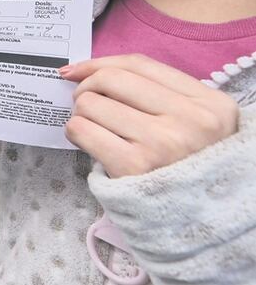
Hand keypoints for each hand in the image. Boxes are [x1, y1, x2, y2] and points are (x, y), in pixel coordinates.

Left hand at [60, 54, 239, 177]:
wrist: (199, 221)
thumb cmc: (187, 163)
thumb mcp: (194, 121)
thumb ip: (154, 92)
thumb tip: (82, 70)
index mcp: (209, 103)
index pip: (139, 64)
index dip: (99, 63)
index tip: (75, 70)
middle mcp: (190, 120)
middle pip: (111, 79)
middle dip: (86, 88)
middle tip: (85, 104)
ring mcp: (162, 142)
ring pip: (91, 103)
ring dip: (81, 114)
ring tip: (94, 129)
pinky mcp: (134, 166)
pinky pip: (82, 130)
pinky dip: (76, 132)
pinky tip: (88, 142)